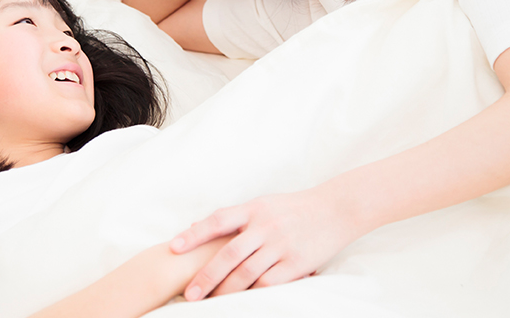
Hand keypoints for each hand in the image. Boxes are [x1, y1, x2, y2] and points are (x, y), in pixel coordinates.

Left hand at [170, 186, 356, 299]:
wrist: (336, 208)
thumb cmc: (294, 207)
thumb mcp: (264, 204)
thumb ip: (235, 218)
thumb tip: (196, 227)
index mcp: (254, 208)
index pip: (218, 220)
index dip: (194, 234)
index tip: (173, 247)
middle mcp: (265, 226)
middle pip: (229, 254)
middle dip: (206, 276)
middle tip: (189, 295)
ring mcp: (281, 245)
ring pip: (247, 274)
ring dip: (226, 291)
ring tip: (210, 304)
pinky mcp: (296, 263)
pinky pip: (270, 283)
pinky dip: (253, 294)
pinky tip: (242, 303)